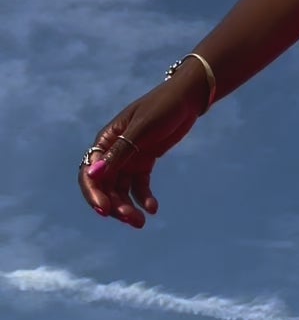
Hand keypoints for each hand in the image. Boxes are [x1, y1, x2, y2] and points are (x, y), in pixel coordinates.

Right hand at [77, 68, 207, 227]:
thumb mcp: (142, 128)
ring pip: (121, 190)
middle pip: (105, 186)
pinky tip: (153, 209)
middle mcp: (114, 151)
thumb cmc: (163, 106)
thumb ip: (120, 151)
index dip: (93, 194)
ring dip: (128, 207)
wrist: (188, 98)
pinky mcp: (145, 162)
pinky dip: (143, 199)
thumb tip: (93, 174)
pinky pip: (139, 187)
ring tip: (142, 221)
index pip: (90, 173)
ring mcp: (129, 158)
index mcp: (106, 140)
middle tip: (131, 219)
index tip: (105, 210)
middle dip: (115, 205)